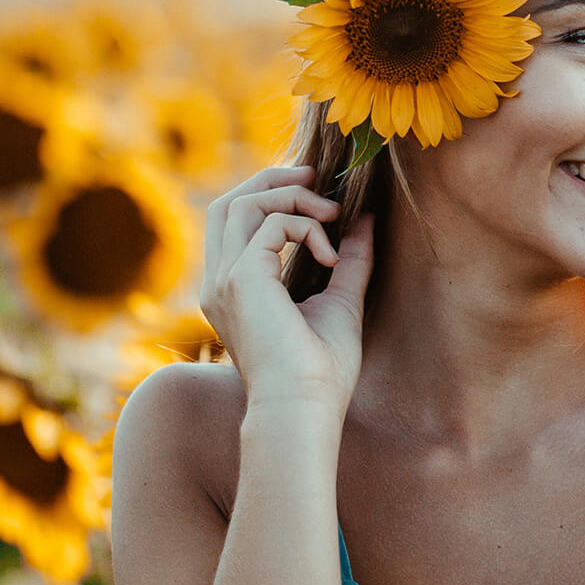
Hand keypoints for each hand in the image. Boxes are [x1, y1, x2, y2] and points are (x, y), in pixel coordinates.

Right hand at [199, 165, 373, 408]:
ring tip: (332, 213)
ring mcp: (224, 279)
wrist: (305, 407)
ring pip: (242, 203)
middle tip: (317, 177)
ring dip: (292, 197)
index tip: (316, 190)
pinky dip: (307, 227)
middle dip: (272, 180)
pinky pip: (272, 224)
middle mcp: (219, 281)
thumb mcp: (340, 300)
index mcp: (232, 288)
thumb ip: (349, 259)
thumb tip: (365, 220)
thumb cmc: (321, 371)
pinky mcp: (242, 278)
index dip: (269, 194)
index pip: (233, 221)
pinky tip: (331, 258)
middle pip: (228, 202)